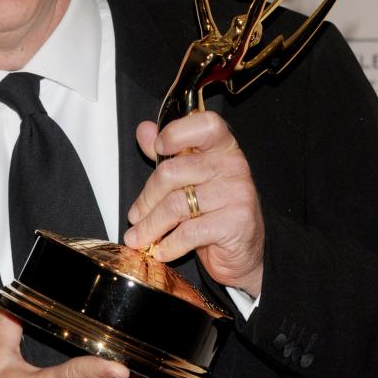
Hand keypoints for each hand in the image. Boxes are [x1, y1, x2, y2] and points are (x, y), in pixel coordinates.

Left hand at [123, 110, 263, 297]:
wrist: (243, 252)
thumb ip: (168, 154)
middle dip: (146, 198)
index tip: (159, 147)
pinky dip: (168, 245)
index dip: (177, 133)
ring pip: (176, 205)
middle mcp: (233, 165)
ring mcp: (237, 193)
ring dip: (151, 226)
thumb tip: (145, 130)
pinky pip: (189, 232)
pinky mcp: (236, 223)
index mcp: (222, 147)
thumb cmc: (213, 211)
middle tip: (134, 216)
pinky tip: (160, 251)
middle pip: (173, 172)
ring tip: (138, 238)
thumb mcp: (189, 178)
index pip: (204, 125)